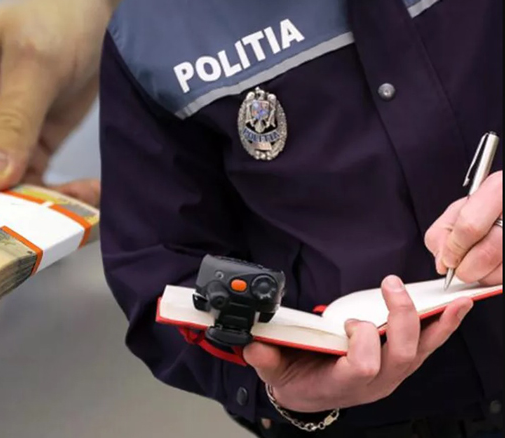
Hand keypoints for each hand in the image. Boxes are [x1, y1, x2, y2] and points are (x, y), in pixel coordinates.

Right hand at [0, 0, 115, 206]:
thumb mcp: (34, 63)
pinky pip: (29, 188)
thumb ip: (11, 121)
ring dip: (29, 212)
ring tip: (67, 224)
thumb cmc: (57, 15)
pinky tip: (87, 201)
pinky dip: (55, 200)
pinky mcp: (22, 150)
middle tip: (21, 241)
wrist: (99, 11)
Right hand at [244, 275, 472, 412]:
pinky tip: (457, 308)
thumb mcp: (274, 373)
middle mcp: (374, 382)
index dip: (361, 340)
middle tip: (390, 286)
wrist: (310, 396)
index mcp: (343, 383)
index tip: (346, 323)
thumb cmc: (295, 381)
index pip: (364, 365)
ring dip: (436, 323)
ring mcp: (391, 375)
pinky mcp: (400, 364)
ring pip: (420, 350)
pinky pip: (428, 346)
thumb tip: (254, 343)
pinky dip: (443, 327)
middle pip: (400, 353)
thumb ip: (265, 359)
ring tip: (453, 300)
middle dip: (400, 316)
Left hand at [425, 171, 501, 284]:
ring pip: (500, 269)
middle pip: (486, 253)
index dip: (453, 249)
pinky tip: (492, 265)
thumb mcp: (461, 208)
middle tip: (459, 269)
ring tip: (477, 264)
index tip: (447, 259)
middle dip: (466, 269)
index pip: (469, 227)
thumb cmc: (488, 206)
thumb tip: (442, 261)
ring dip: (481, 275)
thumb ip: (443, 232)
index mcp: (497, 190)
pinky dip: (494, 276)